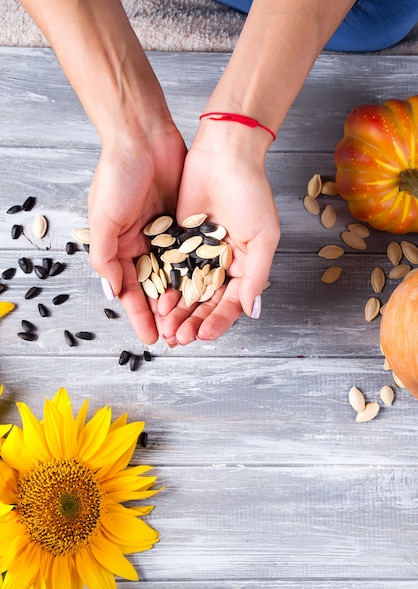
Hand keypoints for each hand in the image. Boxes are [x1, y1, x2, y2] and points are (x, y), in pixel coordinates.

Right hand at [88, 121, 186, 343]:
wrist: (143, 135)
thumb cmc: (116, 175)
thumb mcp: (103, 218)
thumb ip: (105, 257)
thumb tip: (111, 293)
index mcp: (119, 247)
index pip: (130, 290)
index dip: (140, 315)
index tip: (150, 338)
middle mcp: (143, 245)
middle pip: (155, 288)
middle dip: (164, 314)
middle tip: (177, 337)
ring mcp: (166, 235)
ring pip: (177, 275)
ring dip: (184, 299)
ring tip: (195, 321)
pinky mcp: (186, 223)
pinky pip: (194, 254)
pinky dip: (199, 273)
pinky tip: (209, 291)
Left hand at [156, 121, 279, 345]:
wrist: (223, 155)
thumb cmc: (251, 193)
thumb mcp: (264, 237)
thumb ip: (256, 275)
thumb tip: (252, 312)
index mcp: (245, 266)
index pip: (231, 302)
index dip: (218, 321)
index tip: (205, 335)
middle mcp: (221, 264)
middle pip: (206, 302)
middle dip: (194, 321)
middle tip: (180, 339)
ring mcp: (199, 254)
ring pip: (187, 291)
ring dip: (178, 311)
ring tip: (168, 329)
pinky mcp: (178, 240)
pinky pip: (170, 270)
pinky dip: (165, 287)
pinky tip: (158, 303)